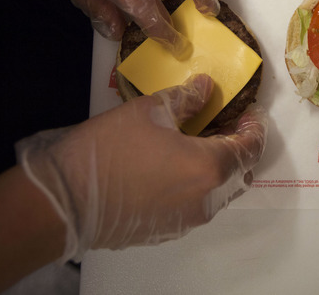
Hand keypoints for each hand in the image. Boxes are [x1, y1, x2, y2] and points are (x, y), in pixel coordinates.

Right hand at [15, 74, 266, 261]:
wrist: (65, 200)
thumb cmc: (109, 149)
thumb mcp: (150, 111)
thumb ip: (186, 99)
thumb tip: (206, 88)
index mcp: (210, 167)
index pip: (251, 147)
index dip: (254, 127)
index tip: (248, 112)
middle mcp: (207, 199)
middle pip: (239, 172)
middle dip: (237, 147)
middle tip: (222, 124)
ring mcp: (188, 220)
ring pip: (218, 191)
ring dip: (216, 167)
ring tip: (196, 143)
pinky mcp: (168, 231)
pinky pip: (195, 205)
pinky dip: (196, 184)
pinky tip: (173, 167)